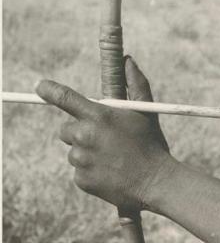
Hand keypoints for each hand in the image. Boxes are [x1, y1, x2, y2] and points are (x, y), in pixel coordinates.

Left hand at [36, 57, 172, 210]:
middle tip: (104, 140)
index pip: (65, 98)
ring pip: (74, 152)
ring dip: (88, 153)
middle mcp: (86, 136)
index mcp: (100, 116)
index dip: (49, 90)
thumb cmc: (152, 144)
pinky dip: (91, 171)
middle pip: (67, 130)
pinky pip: (80, 171)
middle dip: (80, 132)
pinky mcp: (82, 179)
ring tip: (113, 159)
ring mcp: (82, 159)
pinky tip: (111, 172)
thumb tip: (128, 60)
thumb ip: (136, 83)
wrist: (156, 182)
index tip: (40, 87)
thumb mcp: (146, 112)